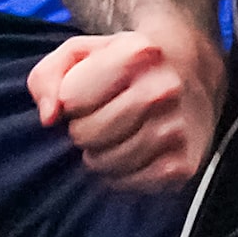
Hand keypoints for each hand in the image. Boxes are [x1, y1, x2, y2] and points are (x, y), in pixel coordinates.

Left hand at [27, 25, 219, 192]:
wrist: (190, 73)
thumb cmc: (122, 63)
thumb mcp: (81, 52)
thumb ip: (47, 75)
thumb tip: (48, 117)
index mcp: (137, 53)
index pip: (70, 97)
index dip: (70, 99)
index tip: (87, 93)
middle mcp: (163, 88)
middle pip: (86, 133)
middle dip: (82, 130)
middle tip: (99, 118)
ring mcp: (176, 128)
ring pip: (105, 163)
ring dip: (98, 155)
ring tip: (113, 136)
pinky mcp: (183, 164)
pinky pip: (128, 183)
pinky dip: (120, 175)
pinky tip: (130, 153)